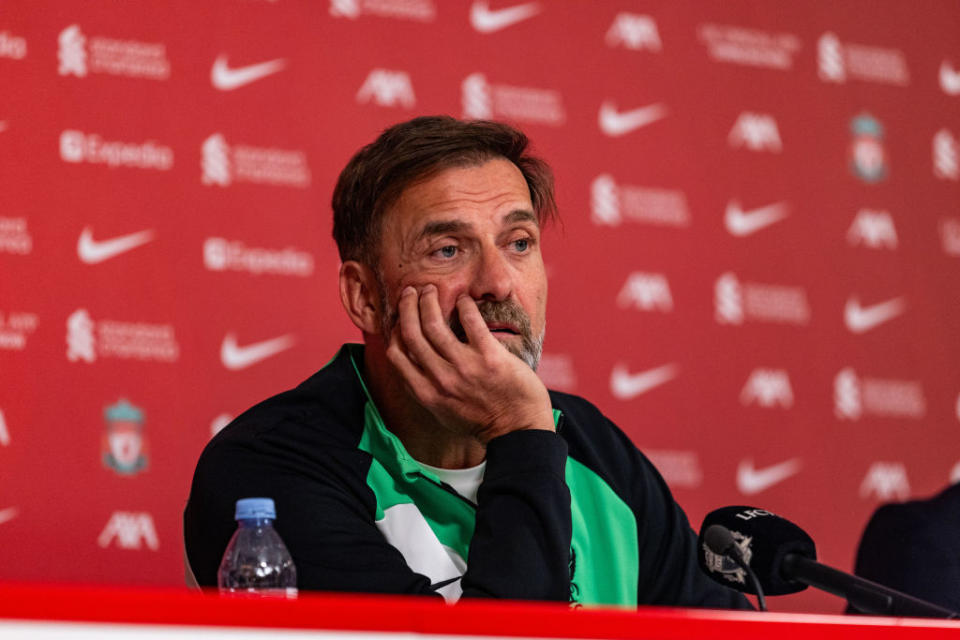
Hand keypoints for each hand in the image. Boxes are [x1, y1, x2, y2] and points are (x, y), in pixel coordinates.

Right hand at [386, 284, 553, 443]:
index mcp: (427, 393)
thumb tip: (412, 363)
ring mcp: (465, 368)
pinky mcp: (490, 357)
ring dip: (429, 301)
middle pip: (412, 334)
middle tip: (411, 292)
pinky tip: (464, 299)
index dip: (394, 330)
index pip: (397, 355)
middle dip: (408, 307)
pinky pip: (471, 322)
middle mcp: (441, 380)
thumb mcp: (443, 411)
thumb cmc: (481, 421)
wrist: (517, 431)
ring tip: (430, 290)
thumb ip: (426, 388)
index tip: (400, 316)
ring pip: (434, 325)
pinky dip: (464, 305)